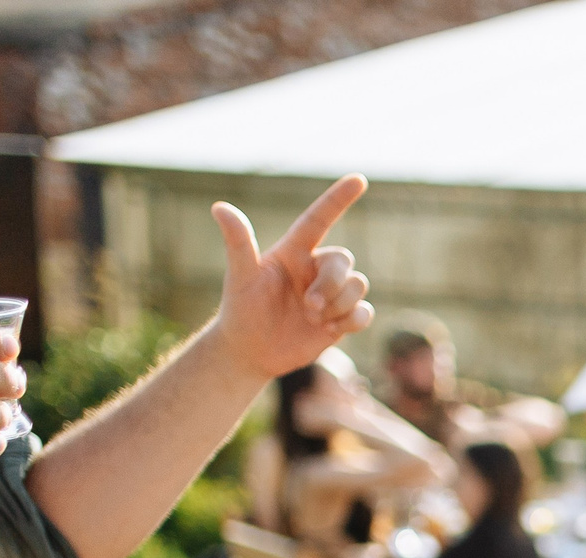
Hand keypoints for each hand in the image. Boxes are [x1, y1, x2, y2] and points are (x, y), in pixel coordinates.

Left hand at [206, 176, 375, 381]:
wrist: (251, 350)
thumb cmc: (241, 308)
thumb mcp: (240, 276)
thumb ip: (238, 242)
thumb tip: (220, 207)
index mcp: (294, 251)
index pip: (320, 218)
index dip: (338, 199)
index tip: (359, 179)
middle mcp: (315, 268)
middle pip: (343, 261)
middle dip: (331, 284)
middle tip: (309, 306)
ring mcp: (330, 294)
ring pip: (358, 285)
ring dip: (339, 305)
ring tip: (313, 319)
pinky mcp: (341, 318)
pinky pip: (365, 312)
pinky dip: (352, 321)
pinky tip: (331, 331)